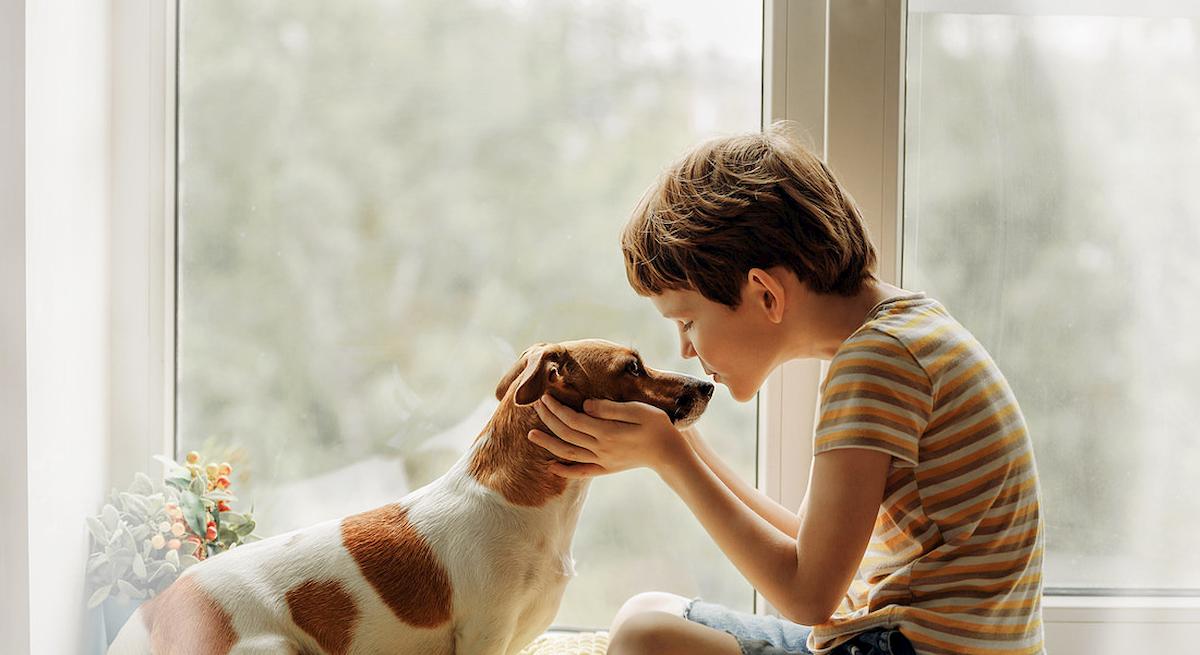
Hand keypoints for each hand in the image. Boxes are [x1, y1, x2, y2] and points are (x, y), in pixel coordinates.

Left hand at [529, 394, 689, 478]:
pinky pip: (581, 471)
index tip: (545, 396)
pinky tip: (551, 466)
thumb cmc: (657, 427)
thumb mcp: (638, 411)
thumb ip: (610, 409)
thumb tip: (585, 405)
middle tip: (536, 405)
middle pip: (567, 434)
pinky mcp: (606, 468)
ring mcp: (602, 461)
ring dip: (548, 443)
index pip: (573, 419)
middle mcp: (600, 448)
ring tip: (530, 435)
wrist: (670, 454)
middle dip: (548, 419)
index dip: (556, 408)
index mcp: (606, 432)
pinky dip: (564, 470)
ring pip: (568, 453)